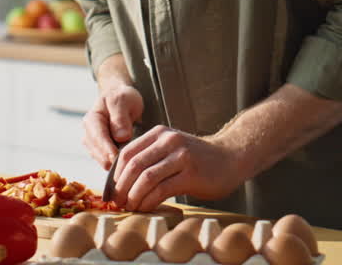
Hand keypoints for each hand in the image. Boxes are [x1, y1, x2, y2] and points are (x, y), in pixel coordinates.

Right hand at [82, 80, 142, 169]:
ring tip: (126, 168)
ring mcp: (93, 143)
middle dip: (109, 159)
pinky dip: (114, 165)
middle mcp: (89, 133)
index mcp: (92, 119)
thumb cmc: (123, 98)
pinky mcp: (100, 151)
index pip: (97, 137)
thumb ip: (120, 117)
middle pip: (97, 151)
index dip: (106, 149)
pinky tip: (125, 167)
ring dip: (112, 164)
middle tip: (124, 167)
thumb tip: (120, 137)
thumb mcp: (123, 100)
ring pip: (100, 159)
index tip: (116, 158)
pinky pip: (106, 161)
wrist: (122, 99)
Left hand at [110, 126, 244, 211]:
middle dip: (121, 188)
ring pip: (146, 178)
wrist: (231, 158)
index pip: (127, 153)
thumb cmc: (197, 159)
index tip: (111, 192)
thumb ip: (150, 157)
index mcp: (159, 134)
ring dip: (133, 197)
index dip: (115, 175)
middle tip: (117, 203)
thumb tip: (121, 181)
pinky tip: (146, 208)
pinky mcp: (191, 174)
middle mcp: (168, 141)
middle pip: (133, 165)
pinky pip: (162, 190)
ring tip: (130, 207)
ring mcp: (180, 156)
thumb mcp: (171, 149)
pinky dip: (149, 202)